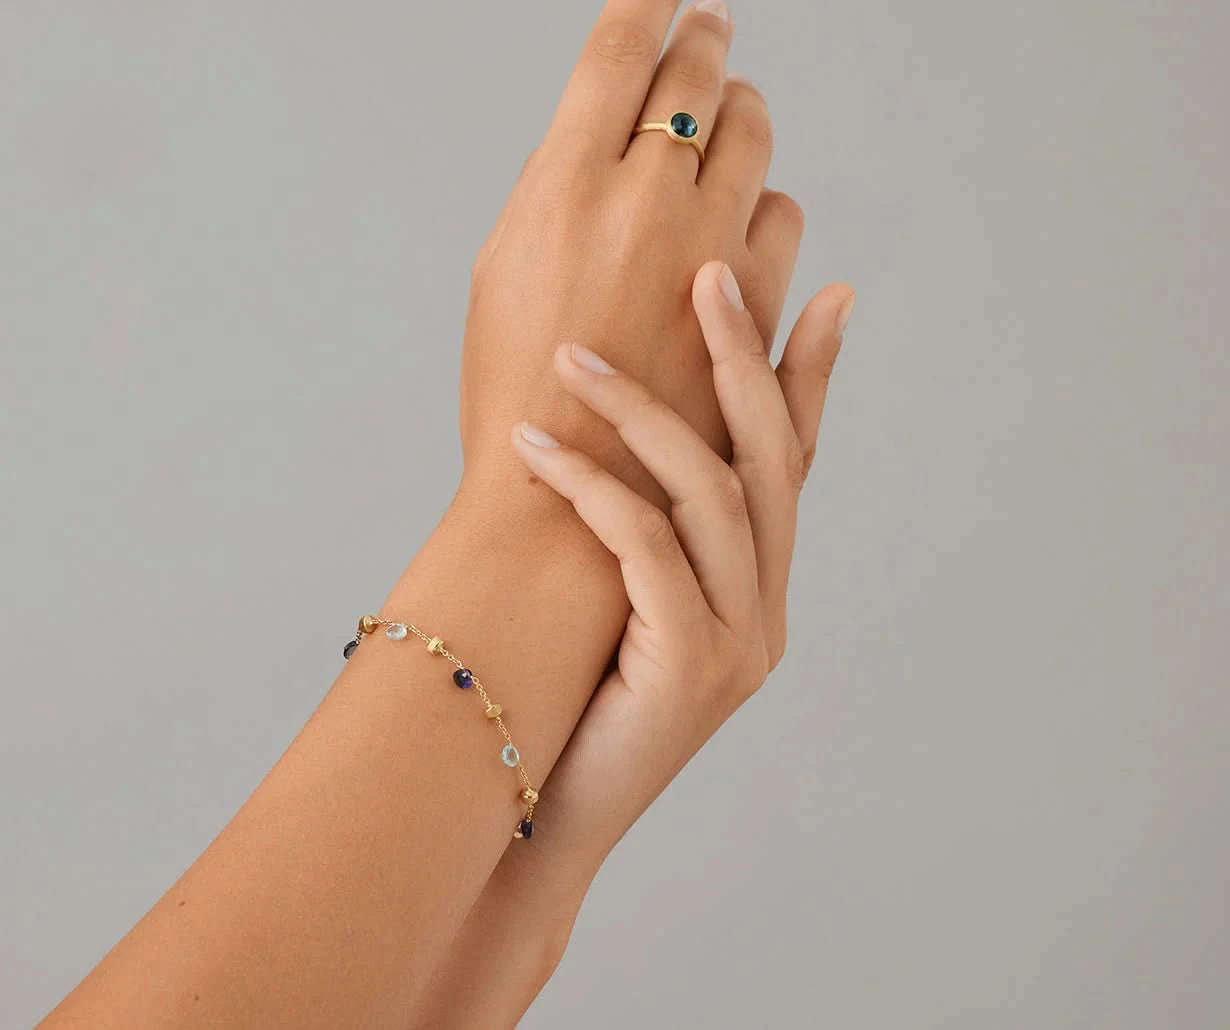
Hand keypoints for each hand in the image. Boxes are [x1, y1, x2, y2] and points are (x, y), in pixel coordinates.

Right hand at [459, 0, 803, 503]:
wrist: (567, 510)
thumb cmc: (514, 394)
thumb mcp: (502, 272)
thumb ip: (559, 189)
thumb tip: (610, 132)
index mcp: (567, 184)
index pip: (621, 47)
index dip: (647, 1)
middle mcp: (648, 201)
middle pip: (700, 73)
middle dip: (704, 39)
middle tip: (706, 26)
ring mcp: (713, 249)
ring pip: (753, 136)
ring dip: (740, 117)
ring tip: (725, 120)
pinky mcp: (755, 302)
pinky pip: (780, 214)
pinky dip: (759, 202)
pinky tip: (738, 214)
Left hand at [510, 261, 853, 864]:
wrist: (542, 814)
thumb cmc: (568, 695)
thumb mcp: (619, 600)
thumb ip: (641, 531)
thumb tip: (612, 440)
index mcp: (758, 589)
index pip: (794, 465)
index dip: (813, 378)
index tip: (829, 293)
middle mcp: (766, 610)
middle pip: (771, 459)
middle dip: (745, 359)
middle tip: (708, 273)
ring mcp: (739, 642)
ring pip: (712, 493)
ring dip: (642, 414)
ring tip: (571, 358)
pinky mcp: (692, 666)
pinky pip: (649, 548)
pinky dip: (595, 487)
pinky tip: (537, 447)